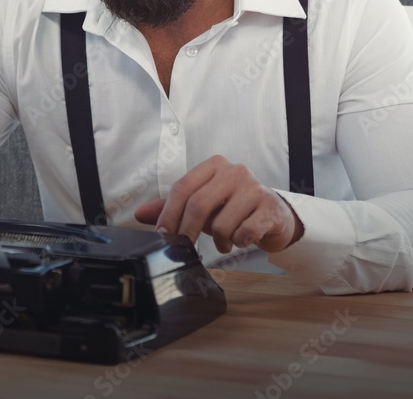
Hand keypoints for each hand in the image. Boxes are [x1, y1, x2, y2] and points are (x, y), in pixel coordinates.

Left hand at [133, 155, 303, 253]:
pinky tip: (242, 239)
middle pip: (199, 204)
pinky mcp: (270, 208)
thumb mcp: (202, 204)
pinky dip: (238, 242)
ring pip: (222, 223)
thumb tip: (140, 214)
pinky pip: (244, 232)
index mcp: (214, 165)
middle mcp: (235, 171)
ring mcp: (255, 188)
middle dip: (187, 231)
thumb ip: (173, 207)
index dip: (169, 214)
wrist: (273, 215)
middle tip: (185, 247)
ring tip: (225, 239)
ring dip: (219, 240)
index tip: (163, 234)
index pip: (183, 187)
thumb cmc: (233, 208)